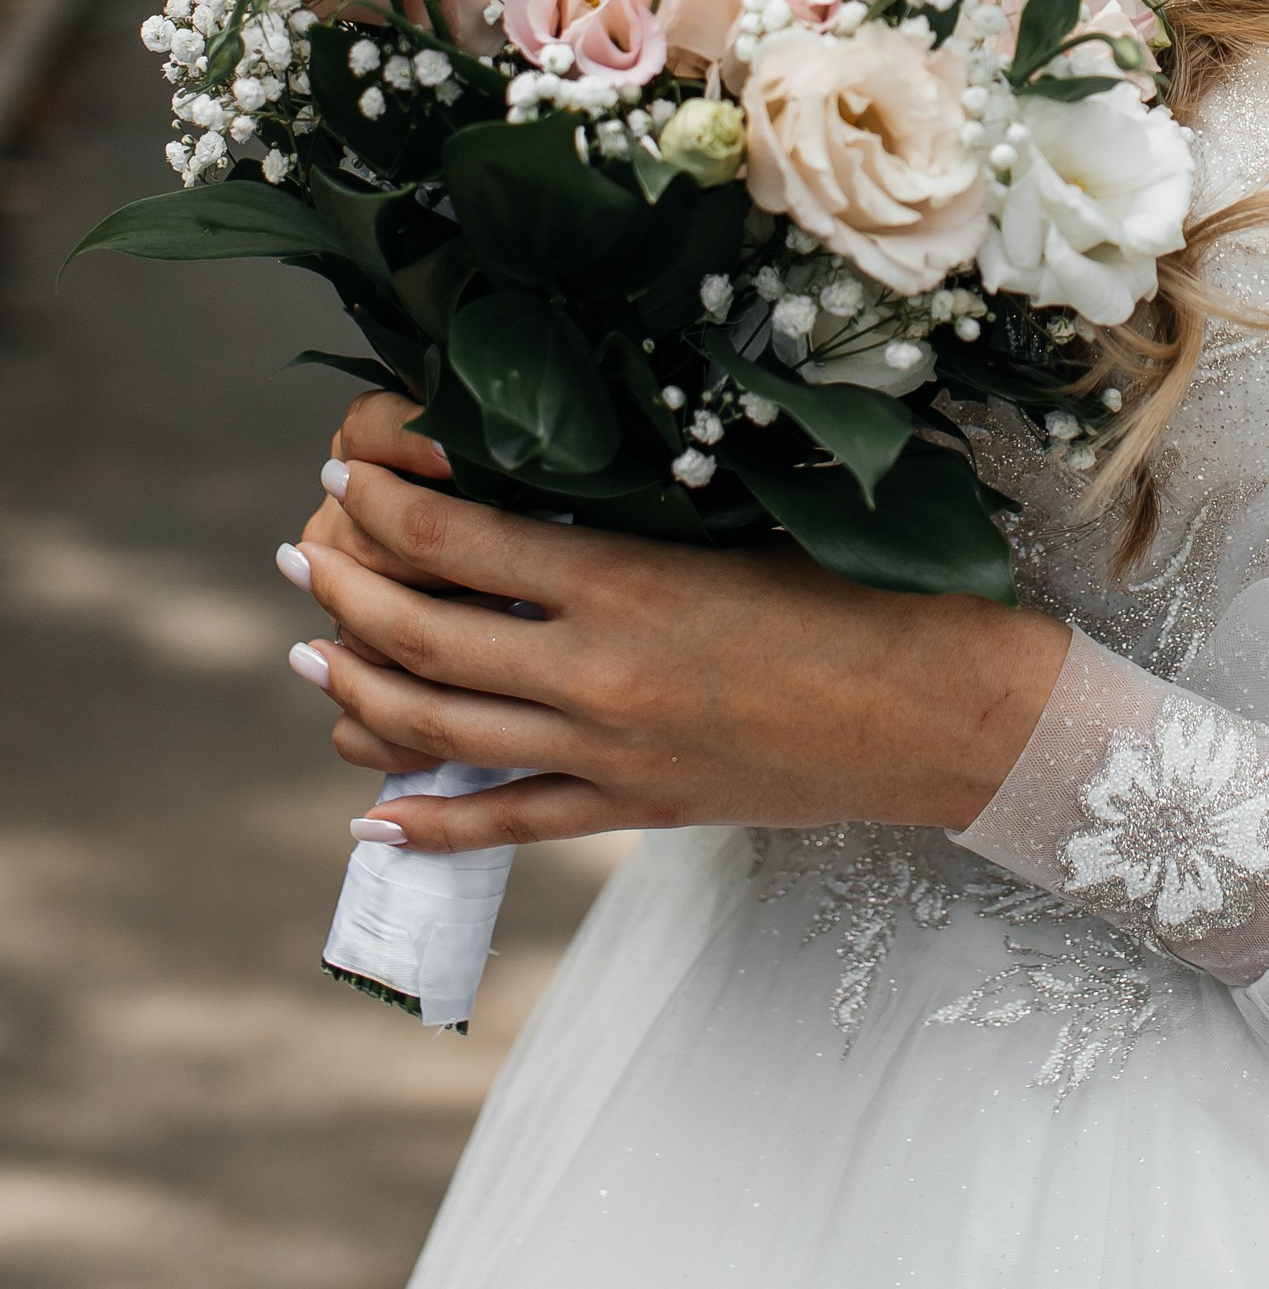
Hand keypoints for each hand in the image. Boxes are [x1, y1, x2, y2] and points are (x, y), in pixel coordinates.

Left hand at [281, 392, 1069, 855]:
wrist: (948, 711)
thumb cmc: (870, 588)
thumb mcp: (747, 521)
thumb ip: (643, 507)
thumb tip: (546, 475)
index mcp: (627, 577)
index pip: (453, 534)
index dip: (379, 497)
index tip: (344, 465)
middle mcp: (597, 670)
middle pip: (418, 632)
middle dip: (341, 586)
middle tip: (300, 550)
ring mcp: (610, 751)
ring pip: (435, 730)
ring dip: (354, 686)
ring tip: (309, 648)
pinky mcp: (638, 807)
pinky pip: (507, 822)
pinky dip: (429, 824)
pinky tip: (374, 816)